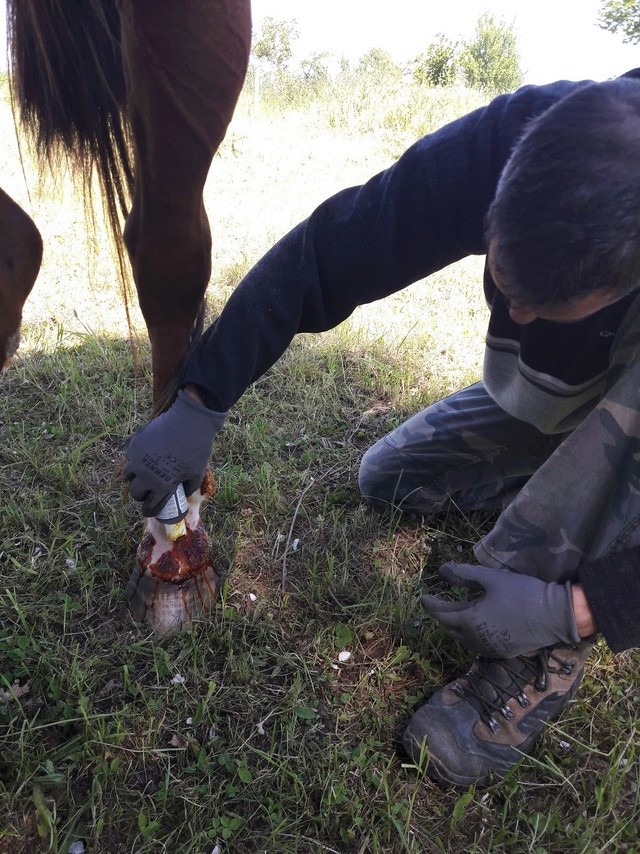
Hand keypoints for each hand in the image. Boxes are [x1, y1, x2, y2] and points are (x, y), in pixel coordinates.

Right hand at [124, 389, 225, 516]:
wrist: (190, 421)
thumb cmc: (197, 448)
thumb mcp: (197, 472)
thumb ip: (189, 487)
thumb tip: (182, 493)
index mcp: (161, 486)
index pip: (149, 507)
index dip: (149, 509)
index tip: (150, 507)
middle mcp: (145, 475)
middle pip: (135, 492)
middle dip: (141, 493)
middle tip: (148, 488)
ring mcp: (137, 458)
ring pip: (128, 474)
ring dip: (135, 475)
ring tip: (144, 470)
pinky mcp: (133, 443)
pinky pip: (129, 454)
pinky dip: (134, 456)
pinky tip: (144, 452)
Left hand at [420, 562, 580, 657]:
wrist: (554, 616)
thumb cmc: (522, 593)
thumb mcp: (491, 578)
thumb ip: (464, 574)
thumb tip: (442, 570)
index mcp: (470, 621)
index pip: (441, 614)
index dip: (430, 604)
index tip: (423, 596)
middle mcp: (476, 640)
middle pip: (449, 628)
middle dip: (441, 616)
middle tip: (438, 604)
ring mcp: (489, 649)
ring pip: (463, 639)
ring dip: (455, 627)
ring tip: (455, 612)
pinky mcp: (502, 652)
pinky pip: (478, 645)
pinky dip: (470, 634)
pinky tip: (475, 625)